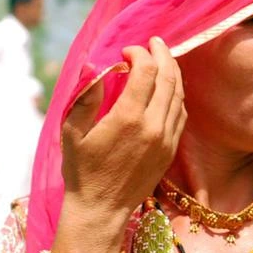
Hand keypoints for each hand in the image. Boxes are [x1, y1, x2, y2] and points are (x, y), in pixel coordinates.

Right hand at [59, 37, 186, 234]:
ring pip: (179, 96)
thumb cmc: (81, 171)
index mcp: (128, 119)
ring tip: (162, 59)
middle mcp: (153, 127)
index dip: (140, 54)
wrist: (102, 210)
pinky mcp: (170, 151)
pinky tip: (167, 88)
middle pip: (169, 79)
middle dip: (163, 55)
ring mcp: (166, 139)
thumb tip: (93, 64)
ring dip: (172, 73)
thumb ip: (85, 96)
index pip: (146, 72)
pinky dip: (176, 95)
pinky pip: (180, 115)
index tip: (127, 51)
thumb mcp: (72, 132)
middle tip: (155, 42)